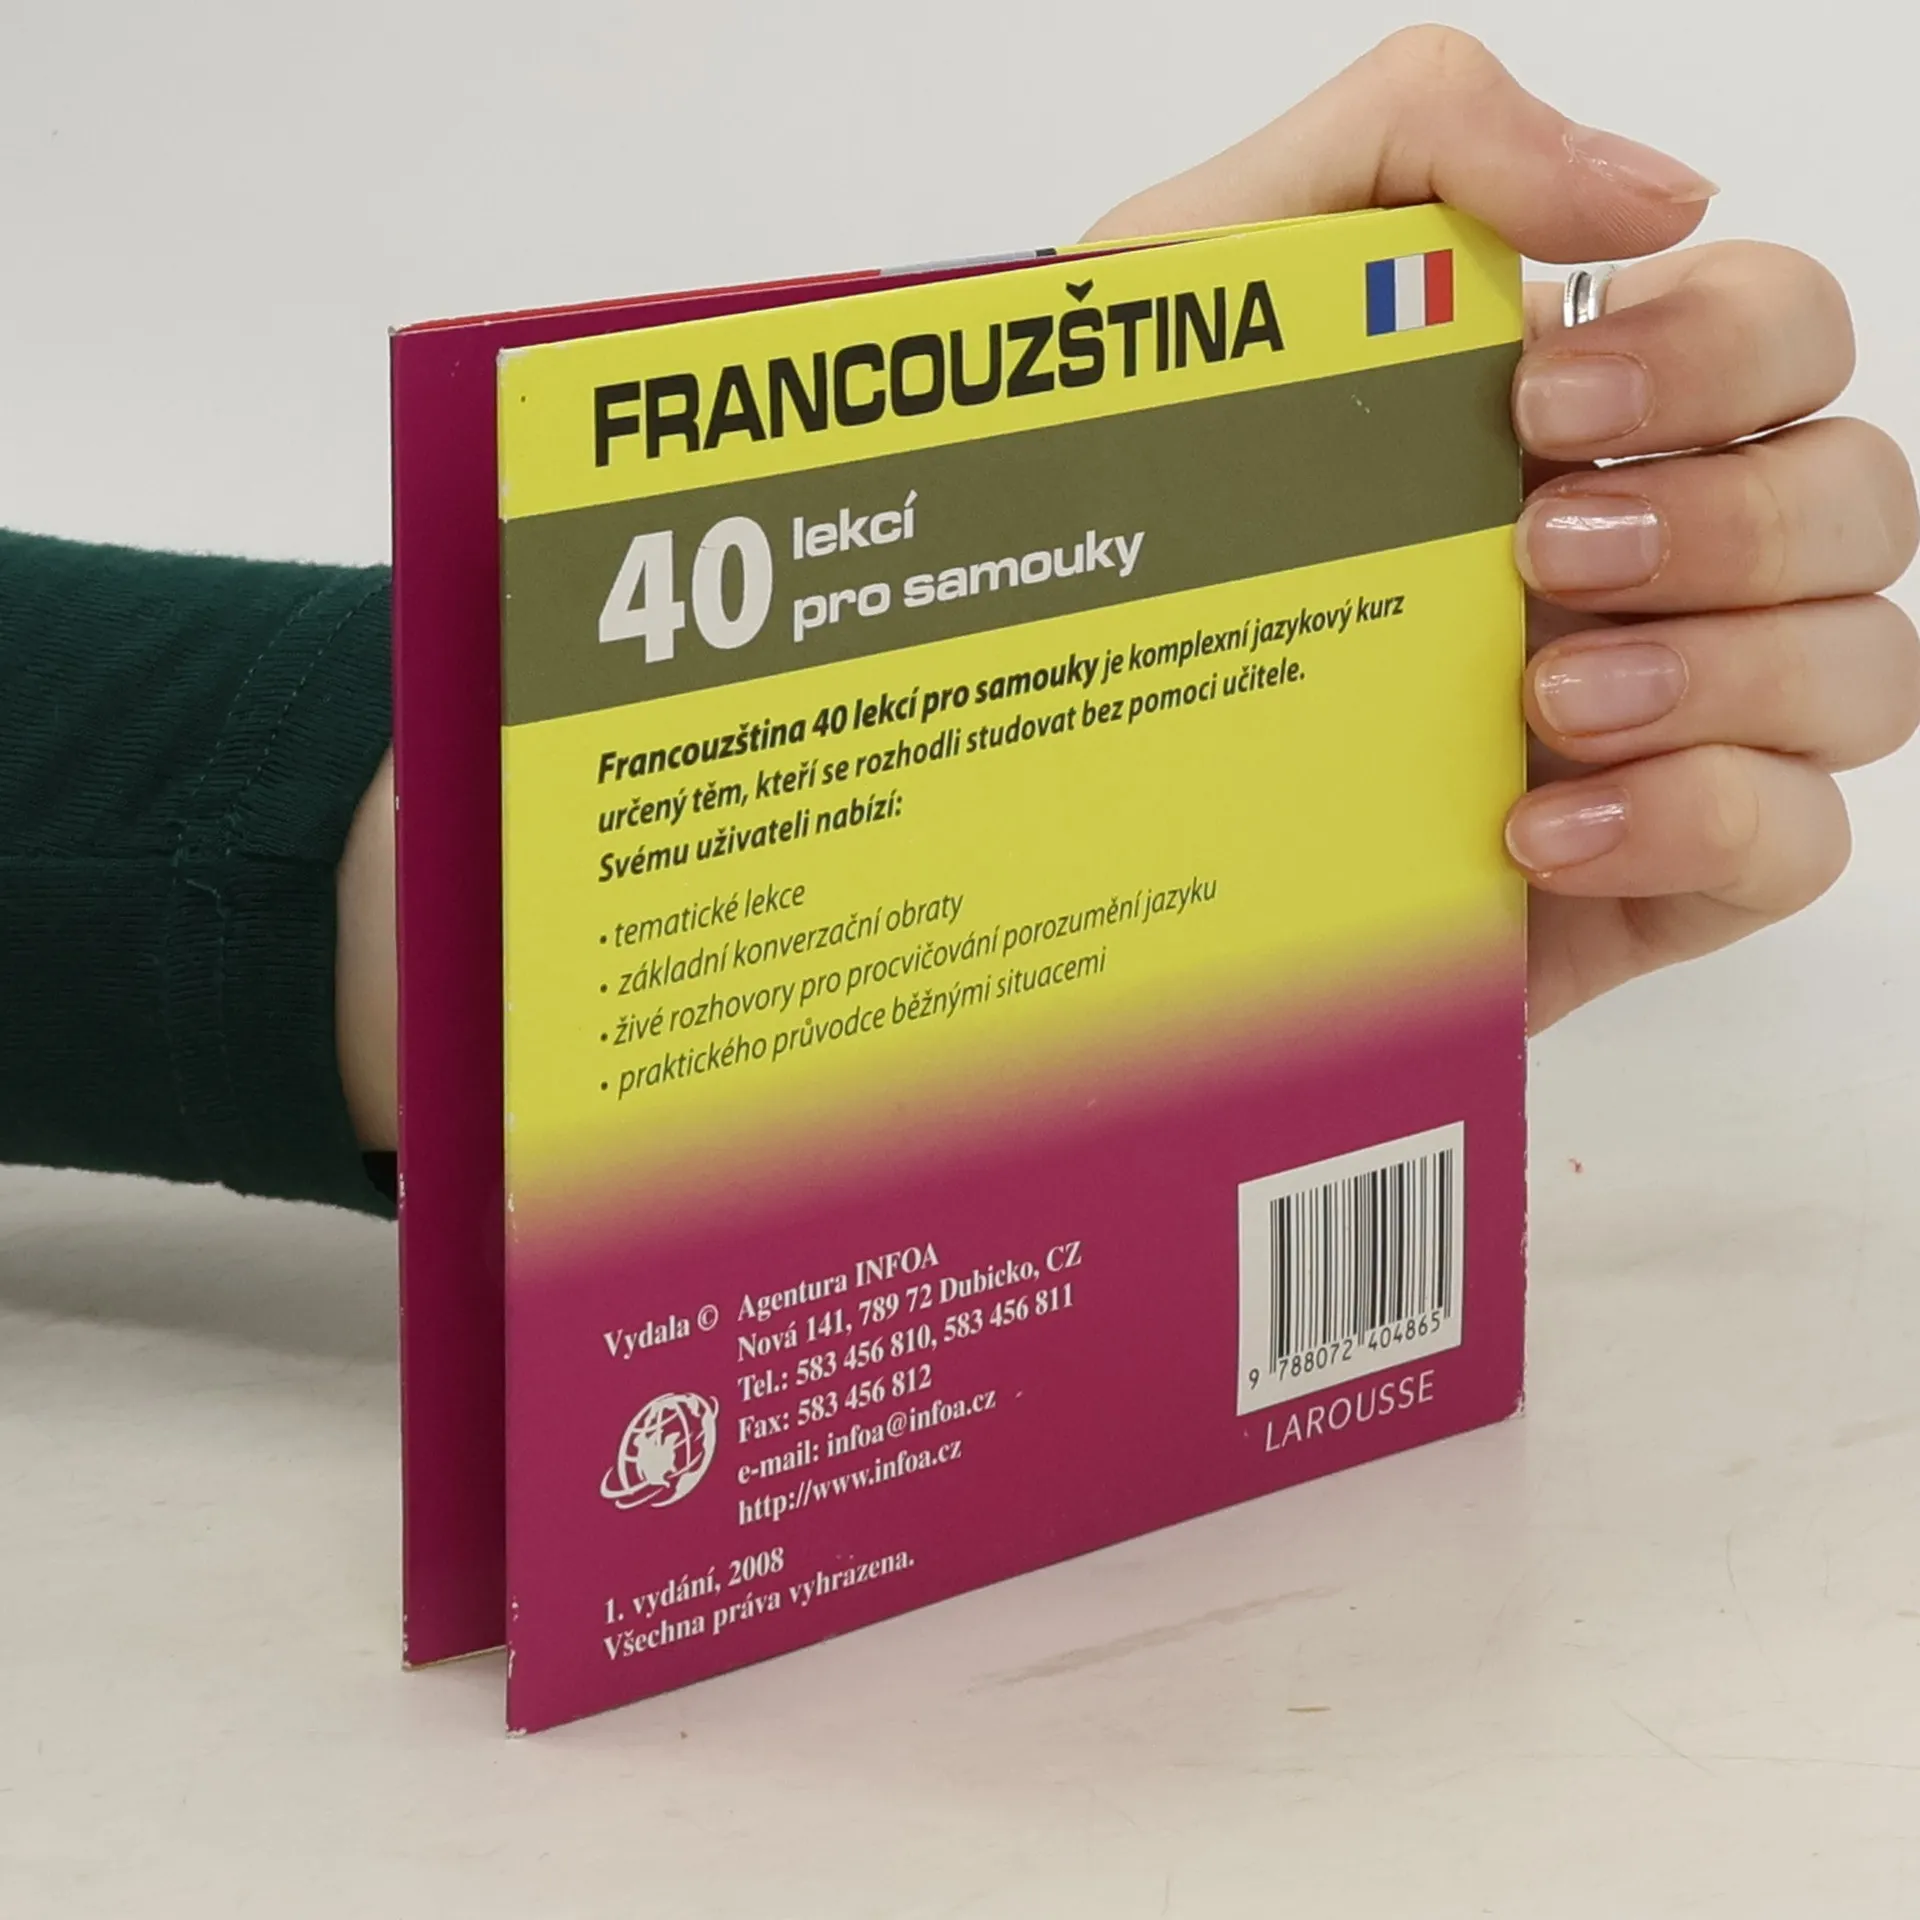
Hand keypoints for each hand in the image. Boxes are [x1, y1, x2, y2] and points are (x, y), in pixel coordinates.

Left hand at [1087, 27, 1919, 1029]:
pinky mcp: (1638, 878)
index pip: (1783, 339)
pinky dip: (1697, 825)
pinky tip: (1533, 834)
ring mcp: (1662, 726)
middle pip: (1854, 500)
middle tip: (1533, 553)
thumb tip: (1662, 190)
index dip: (1719, 351)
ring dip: (1726, 673)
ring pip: (1863, 673)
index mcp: (1581, 427)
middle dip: (1727, 519)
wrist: (1062, 763)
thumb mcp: (1215, 281)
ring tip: (1538, 701)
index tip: (1539, 400)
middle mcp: (1651, 565)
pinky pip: (1792, 843)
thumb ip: (1413, 146)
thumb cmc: (1131, 525)